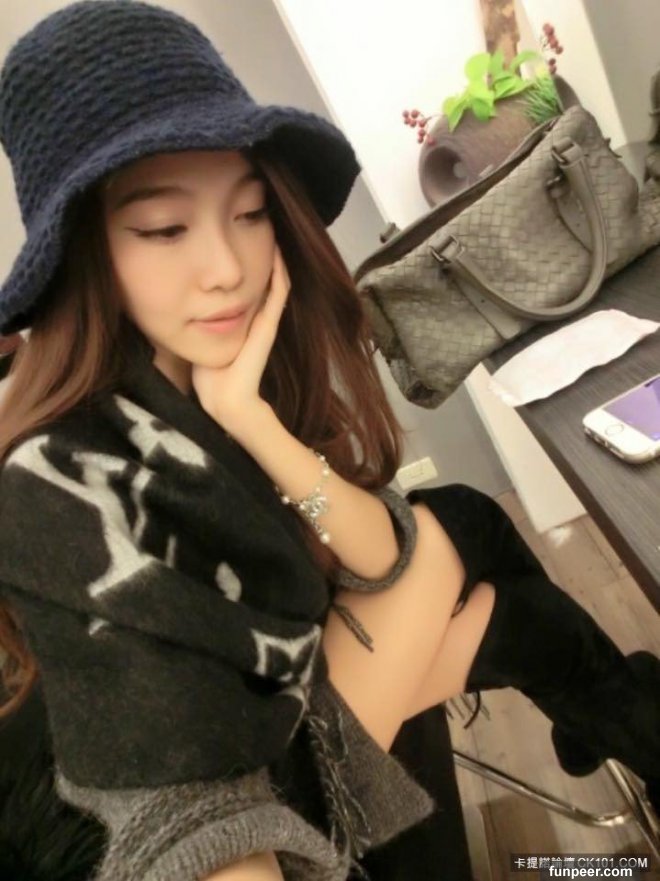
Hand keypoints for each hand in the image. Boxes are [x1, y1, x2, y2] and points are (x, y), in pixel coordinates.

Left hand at [191, 245, 289, 431]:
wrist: (225, 401)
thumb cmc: (210, 379)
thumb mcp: (200, 341)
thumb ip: (195, 325)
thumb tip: (175, 308)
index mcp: (244, 323)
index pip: (251, 288)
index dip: (249, 265)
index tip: (240, 241)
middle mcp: (258, 319)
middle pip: (266, 280)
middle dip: (263, 255)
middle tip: (262, 229)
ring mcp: (266, 322)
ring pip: (278, 281)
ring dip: (277, 259)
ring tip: (275, 232)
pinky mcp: (268, 326)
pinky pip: (280, 293)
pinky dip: (280, 272)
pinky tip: (277, 252)